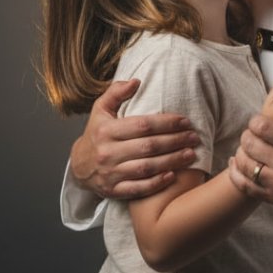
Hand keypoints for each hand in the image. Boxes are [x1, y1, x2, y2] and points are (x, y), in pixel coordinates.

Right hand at [70, 78, 199, 199]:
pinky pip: (138, 189)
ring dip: (172, 161)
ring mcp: (110, 174)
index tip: (185, 121)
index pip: (142, 125)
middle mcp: (107, 153)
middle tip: (194, 138)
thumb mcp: (101, 109)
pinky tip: (172, 176)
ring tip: (190, 155)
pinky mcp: (113, 191)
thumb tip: (136, 81)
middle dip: (175, 141)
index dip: (167, 123)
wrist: (78, 166)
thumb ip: (116, 92)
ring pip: (146, 168)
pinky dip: (156, 184)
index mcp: (106, 131)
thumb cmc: (97, 133)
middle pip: (148, 147)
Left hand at [228, 115, 272, 223]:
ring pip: (244, 163)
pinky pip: (245, 185)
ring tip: (245, 148)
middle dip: (247, 136)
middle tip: (250, 135)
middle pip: (250, 143)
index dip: (255, 121)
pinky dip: (236, 173)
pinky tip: (236, 164)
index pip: (262, 126)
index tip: (257, 122)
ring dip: (241, 153)